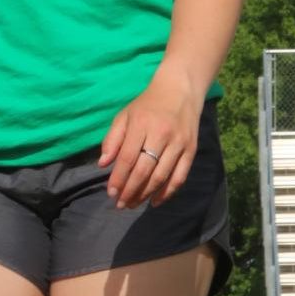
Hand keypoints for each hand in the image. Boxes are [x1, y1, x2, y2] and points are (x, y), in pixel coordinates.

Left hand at [99, 67, 201, 208]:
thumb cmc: (147, 106)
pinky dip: (168, 192)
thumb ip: (112, 139)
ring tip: (133, 204)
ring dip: (146, 194)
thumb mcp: (125, 116)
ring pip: (161, 176)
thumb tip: (103, 164)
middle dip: (130, 191)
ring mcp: (179, 143)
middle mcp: (161, 134)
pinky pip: (180, 177)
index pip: (128, 158)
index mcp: (141, 124)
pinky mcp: (191, 150)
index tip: (111, 193)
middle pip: (144, 170)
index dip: (119, 178)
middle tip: (121, 204)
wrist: (180, 91)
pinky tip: (155, 201)